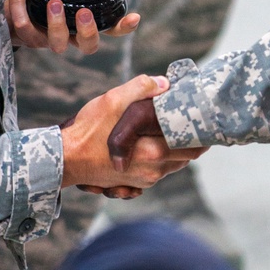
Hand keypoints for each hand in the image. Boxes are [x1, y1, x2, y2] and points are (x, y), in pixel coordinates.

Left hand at [6, 0, 138, 54]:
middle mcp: (71, 37)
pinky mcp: (28, 37)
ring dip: (56, 24)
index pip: (110, 29)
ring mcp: (50, 40)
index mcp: (84, 26)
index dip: (123, 27)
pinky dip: (20, 6)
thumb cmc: (44, 0)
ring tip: (54, 3)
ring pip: (57, 43)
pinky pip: (25, 27)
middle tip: (84, 13)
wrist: (12, 15)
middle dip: (88, 32)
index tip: (133, 17)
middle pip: (87, 46)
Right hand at [61, 74, 205, 191]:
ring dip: (177, 151)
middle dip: (192, 141)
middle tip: (195, 123)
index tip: (205, 119)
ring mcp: (144, 181)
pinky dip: (162, 161)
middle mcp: (153, 170)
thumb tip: (165, 83)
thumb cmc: (87, 131)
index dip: (201, 131)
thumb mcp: (113, 101)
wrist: (65, 160)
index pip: (192, 144)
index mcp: (154, 151)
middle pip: (187, 157)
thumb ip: (141, 89)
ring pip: (173, 166)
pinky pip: (158, 174)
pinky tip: (154, 146)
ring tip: (176, 132)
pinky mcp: (133, 185)